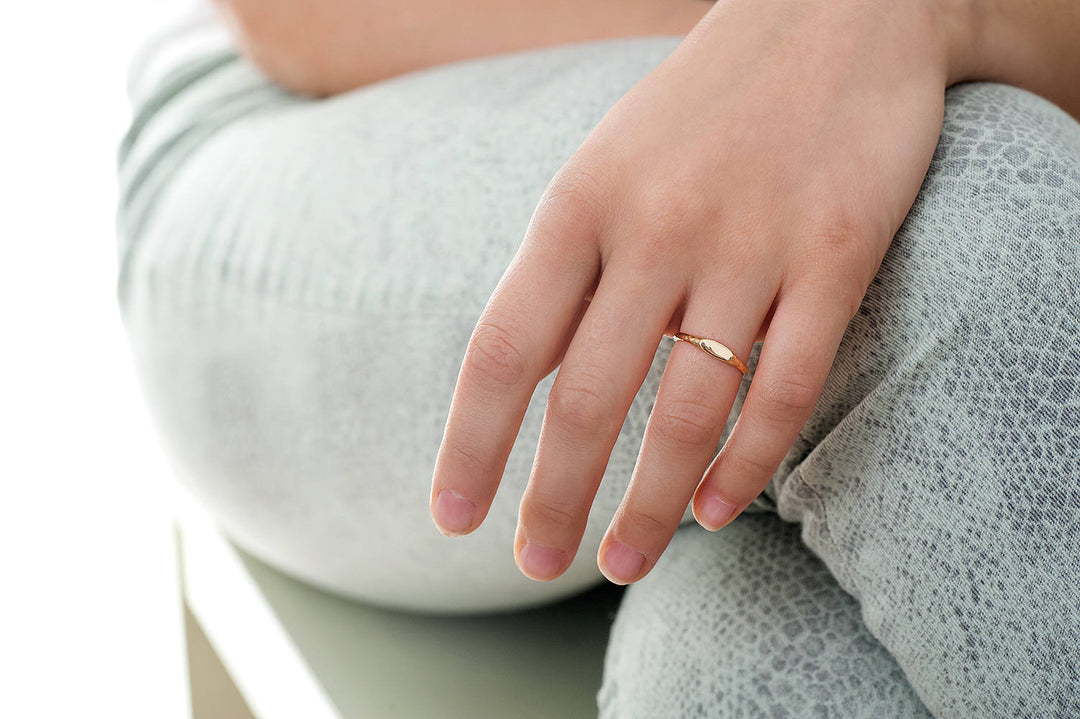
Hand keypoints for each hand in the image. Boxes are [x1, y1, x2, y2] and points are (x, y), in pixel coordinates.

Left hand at [430, 0, 971, 583]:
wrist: (838, 10)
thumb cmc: (702, 108)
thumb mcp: (605, 166)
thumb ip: (569, 268)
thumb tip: (532, 382)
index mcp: (578, 205)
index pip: (504, 349)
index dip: (472, 444)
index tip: (452, 518)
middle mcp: (653, 228)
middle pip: (586, 400)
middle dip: (552, 499)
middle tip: (534, 566)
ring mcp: (748, 242)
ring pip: (685, 410)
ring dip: (649, 506)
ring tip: (623, 564)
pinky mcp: (837, 253)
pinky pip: (786, 385)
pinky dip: (748, 460)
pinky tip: (719, 509)